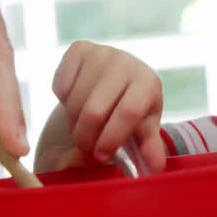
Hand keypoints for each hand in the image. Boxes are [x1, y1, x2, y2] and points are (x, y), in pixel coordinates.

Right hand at [46, 41, 166, 172]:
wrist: (116, 78)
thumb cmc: (130, 108)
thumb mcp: (142, 129)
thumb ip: (149, 148)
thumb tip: (156, 168)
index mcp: (148, 82)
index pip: (127, 113)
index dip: (111, 138)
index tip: (101, 156)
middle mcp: (126, 62)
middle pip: (95, 111)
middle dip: (86, 138)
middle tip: (87, 149)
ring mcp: (101, 52)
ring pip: (74, 102)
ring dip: (73, 123)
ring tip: (84, 126)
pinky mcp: (79, 48)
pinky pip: (60, 86)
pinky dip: (63, 101)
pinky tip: (76, 100)